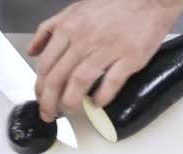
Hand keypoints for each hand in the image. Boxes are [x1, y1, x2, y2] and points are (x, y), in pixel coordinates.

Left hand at [28, 0, 182, 121]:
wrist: (148, 0)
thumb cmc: (114, 6)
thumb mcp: (74, 10)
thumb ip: (49, 30)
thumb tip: (33, 51)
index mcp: (68, 28)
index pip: (46, 64)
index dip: (40, 87)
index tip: (41, 98)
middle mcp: (84, 39)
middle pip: (58, 77)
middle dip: (49, 101)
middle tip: (49, 113)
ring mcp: (107, 49)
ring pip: (79, 82)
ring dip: (71, 102)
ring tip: (69, 111)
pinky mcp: (129, 58)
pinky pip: (111, 83)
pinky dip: (101, 97)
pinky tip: (97, 103)